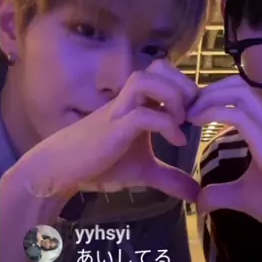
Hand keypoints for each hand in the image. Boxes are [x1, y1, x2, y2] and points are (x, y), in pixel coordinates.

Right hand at [17, 60, 200, 202]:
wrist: (62, 169)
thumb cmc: (100, 164)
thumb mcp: (144, 172)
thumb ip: (170, 179)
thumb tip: (196, 194)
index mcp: (139, 103)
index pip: (166, 74)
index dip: (188, 87)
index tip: (200, 114)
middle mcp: (129, 100)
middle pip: (159, 67)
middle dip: (184, 85)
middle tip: (194, 113)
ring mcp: (120, 111)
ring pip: (146, 79)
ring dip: (172, 96)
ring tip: (182, 121)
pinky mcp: (113, 128)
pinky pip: (142, 114)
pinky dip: (165, 124)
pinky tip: (176, 142)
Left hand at [188, 76, 261, 261]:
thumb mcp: (246, 198)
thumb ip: (222, 194)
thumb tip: (199, 200)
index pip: (241, 96)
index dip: (213, 98)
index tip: (190, 114)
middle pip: (238, 85)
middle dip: (208, 91)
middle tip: (185, 109)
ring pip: (240, 92)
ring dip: (209, 96)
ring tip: (188, 113)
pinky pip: (238, 114)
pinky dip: (212, 111)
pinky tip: (196, 122)